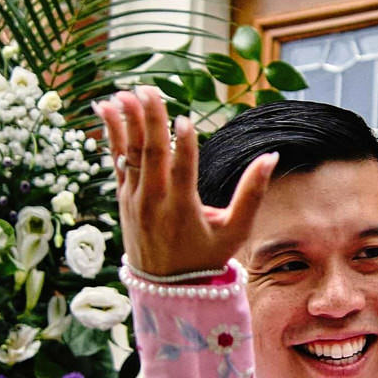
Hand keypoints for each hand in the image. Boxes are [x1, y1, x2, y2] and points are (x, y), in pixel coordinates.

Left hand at [96, 87, 276, 278]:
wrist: (164, 287)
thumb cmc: (206, 256)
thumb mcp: (235, 231)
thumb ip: (252, 194)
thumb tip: (271, 156)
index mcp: (183, 211)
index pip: (183, 174)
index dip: (184, 147)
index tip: (183, 120)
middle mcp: (154, 203)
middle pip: (151, 156)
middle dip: (150, 121)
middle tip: (149, 90)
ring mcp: (135, 199)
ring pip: (129, 154)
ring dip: (126, 121)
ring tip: (125, 92)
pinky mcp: (124, 197)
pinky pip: (117, 159)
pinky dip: (111, 133)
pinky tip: (106, 107)